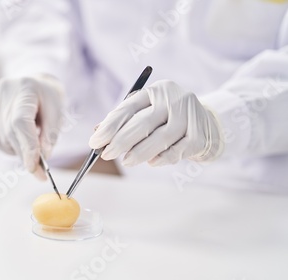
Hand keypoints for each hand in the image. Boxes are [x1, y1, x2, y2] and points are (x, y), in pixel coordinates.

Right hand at [0, 74, 64, 178]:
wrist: (34, 85)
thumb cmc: (48, 98)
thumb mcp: (58, 113)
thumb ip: (51, 135)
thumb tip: (43, 158)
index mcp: (25, 88)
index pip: (20, 122)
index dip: (26, 146)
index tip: (34, 168)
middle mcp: (3, 93)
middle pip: (10, 133)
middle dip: (25, 155)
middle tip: (39, 172)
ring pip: (2, 139)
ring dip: (18, 151)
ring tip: (32, 145)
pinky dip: (10, 146)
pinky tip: (20, 140)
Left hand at [89, 80, 222, 165]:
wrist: (211, 123)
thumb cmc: (168, 118)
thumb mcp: (148, 111)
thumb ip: (125, 120)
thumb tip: (97, 133)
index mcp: (156, 91)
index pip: (128, 107)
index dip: (109, 127)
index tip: (94, 142)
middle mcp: (174, 99)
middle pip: (143, 122)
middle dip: (121, 141)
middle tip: (106, 154)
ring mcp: (189, 116)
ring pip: (160, 138)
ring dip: (140, 153)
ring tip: (127, 162)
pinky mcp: (200, 135)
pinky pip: (177, 151)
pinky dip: (162, 158)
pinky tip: (152, 162)